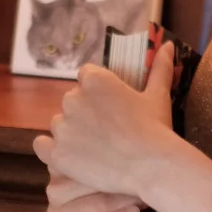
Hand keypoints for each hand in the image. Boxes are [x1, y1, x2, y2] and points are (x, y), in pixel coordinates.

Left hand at [32, 37, 176, 198]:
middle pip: (72, 101)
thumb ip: (160, 68)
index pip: (86, 77)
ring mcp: (62, 127)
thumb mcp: (158, 95)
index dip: (99, 94)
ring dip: (72, 133)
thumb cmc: (156, 128)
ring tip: (96, 149)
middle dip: (86, 113)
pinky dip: (51, 150)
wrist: (151, 166)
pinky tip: (70, 155)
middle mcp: (72, 98)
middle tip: (108, 132)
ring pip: (60, 124)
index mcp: (94, 79)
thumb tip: (169, 45)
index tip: (112, 109)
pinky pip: (41, 146)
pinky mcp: (56, 153)